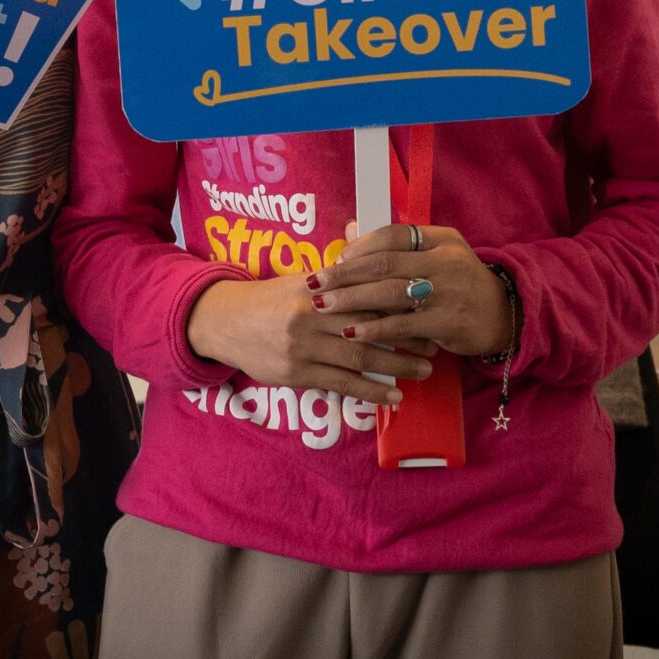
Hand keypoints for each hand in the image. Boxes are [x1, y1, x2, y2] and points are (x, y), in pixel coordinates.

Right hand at [184, 272, 430, 405]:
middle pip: (369, 326)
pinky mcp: (296, 373)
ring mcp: (302, 347)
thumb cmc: (268, 300)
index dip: (398, 302)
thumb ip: (336, 277)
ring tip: (422, 371)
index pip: (365, 294)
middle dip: (406, 337)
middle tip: (434, 344)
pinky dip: (371, 392)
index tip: (426, 309)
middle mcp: (310, 316)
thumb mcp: (299, 282)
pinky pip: (341, 384)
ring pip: (359, 358)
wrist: (224, 322)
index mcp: (316, 289)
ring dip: (396, 366)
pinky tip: (393, 397)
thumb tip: (372, 262)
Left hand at [309, 225, 516, 360]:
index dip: (360, 247)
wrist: (502, 315)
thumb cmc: (458, 284)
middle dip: (345, 274)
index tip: (337, 259)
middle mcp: (444, 261)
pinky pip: (402, 324)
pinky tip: (351, 331)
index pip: (393, 235)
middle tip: (316, 284)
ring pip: (390, 292)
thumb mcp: (436, 255)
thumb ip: (395, 246)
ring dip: (352, 300)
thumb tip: (348, 230)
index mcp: (440, 239)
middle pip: (385, 264)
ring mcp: (447, 292)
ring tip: (324, 306)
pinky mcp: (446, 322)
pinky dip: (374, 328)